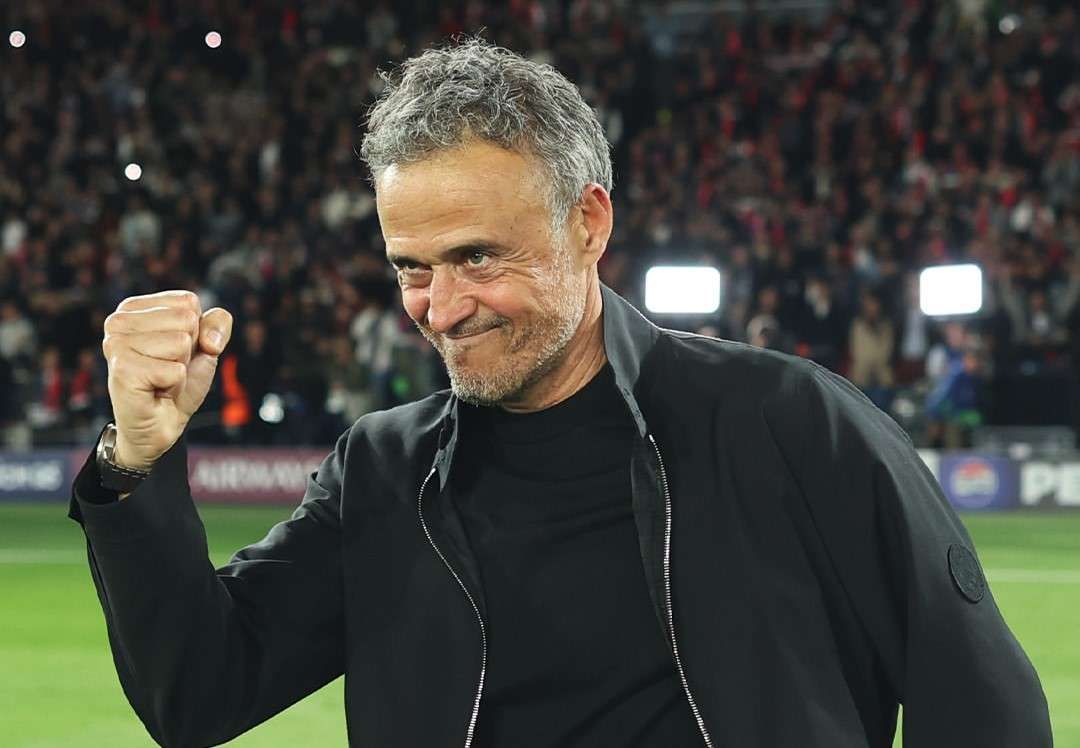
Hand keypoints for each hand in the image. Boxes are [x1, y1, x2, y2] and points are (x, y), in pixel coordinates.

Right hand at [101, 291, 232, 470]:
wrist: (161, 423)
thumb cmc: (177, 381)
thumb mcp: (206, 344)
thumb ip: (217, 323)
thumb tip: (210, 340)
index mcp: (133, 307)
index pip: (189, 302)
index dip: (195, 331)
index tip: (174, 351)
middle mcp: (117, 321)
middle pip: (187, 320)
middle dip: (188, 350)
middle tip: (167, 368)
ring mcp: (116, 344)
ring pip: (181, 343)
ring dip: (180, 368)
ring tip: (160, 379)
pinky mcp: (123, 370)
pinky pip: (176, 370)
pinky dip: (175, 384)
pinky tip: (155, 390)